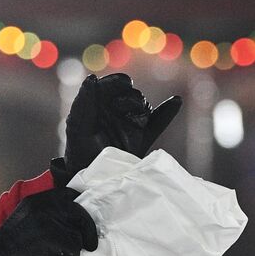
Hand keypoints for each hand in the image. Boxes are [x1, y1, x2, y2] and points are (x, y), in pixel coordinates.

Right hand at [0, 188, 98, 255]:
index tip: (82, 220)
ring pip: (78, 238)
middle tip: (90, 244)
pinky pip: (74, 254)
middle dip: (87, 230)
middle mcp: (46, 209)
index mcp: (36, 201)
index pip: (69, 195)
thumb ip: (44, 214)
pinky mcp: (59, 243)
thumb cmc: (6, 249)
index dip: (79, 207)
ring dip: (70, 251)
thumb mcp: (23, 219)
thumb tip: (69, 219)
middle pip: (80, 215)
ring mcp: (53, 225)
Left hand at [54, 73, 181, 184]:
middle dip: (130, 98)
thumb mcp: (78, 126)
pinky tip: (175, 102)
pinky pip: (159, 120)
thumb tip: (91, 78)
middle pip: (131, 94)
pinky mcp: (142, 136)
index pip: (113, 85)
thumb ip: (85, 102)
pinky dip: (168, 111)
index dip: (118, 82)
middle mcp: (115, 111)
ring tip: (133, 121)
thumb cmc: (80, 151)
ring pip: (142, 106)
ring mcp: (130, 123)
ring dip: (140, 110)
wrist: (94, 177)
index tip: (124, 84)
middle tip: (124, 109)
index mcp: (99, 105)